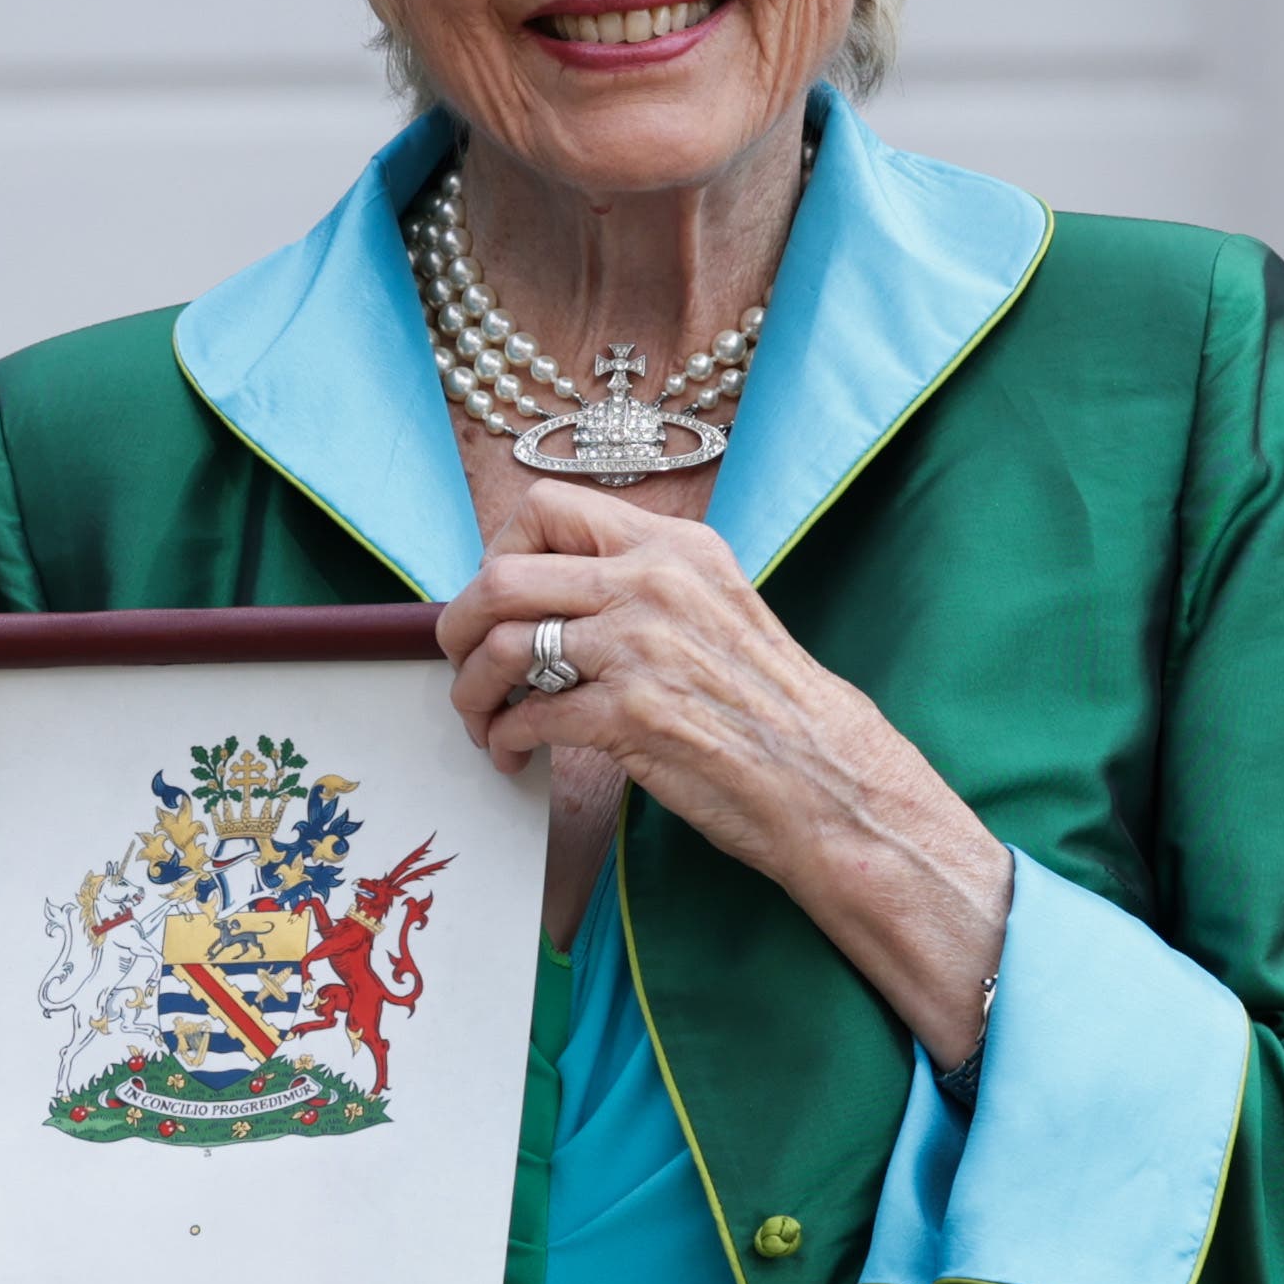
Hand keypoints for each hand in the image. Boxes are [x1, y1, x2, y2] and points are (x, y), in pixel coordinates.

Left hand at [442, 480, 1010, 1062]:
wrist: (825, 777)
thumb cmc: (767, 702)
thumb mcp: (714, 604)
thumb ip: (641, 584)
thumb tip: (552, 594)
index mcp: (672, 545)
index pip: (548, 506)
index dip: (498, 550)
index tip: (497, 596)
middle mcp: (653, 581)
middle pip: (502, 574)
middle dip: (458, 624)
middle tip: (460, 659)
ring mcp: (641, 646)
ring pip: (501, 645)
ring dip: (471, 690)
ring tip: (482, 720)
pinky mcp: (632, 714)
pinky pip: (528, 714)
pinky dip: (505, 737)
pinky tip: (516, 754)